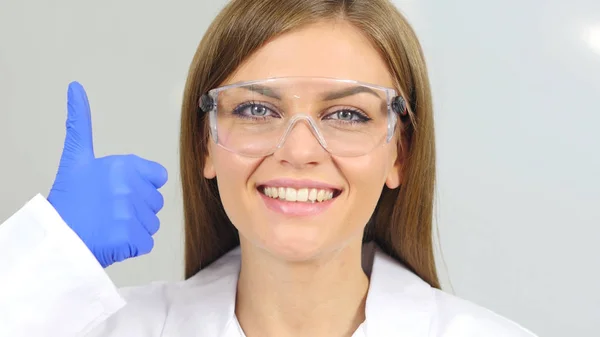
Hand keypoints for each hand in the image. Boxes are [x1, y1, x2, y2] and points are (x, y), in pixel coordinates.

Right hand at [47, 82, 167, 267]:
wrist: (56, 237)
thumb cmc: (69, 199)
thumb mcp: (76, 157)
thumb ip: (81, 123)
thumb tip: (75, 87)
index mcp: (125, 165)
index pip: (157, 177)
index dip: (141, 186)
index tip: (119, 192)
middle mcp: (131, 187)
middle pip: (154, 201)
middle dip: (136, 208)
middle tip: (108, 211)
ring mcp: (133, 214)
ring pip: (151, 222)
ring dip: (135, 227)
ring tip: (108, 225)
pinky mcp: (133, 238)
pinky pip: (146, 242)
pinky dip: (132, 245)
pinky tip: (113, 239)